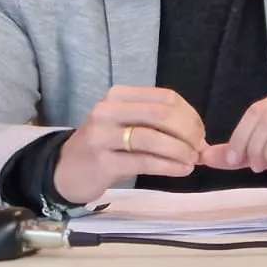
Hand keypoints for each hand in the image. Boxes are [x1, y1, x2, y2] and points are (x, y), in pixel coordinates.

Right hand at [52, 86, 205, 204]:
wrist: (64, 170)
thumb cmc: (103, 147)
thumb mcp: (126, 125)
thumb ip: (158, 126)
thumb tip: (200, 139)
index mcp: (118, 96)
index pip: (165, 98)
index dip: (190, 115)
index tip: (201, 133)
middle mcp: (108, 110)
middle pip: (161, 114)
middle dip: (189, 133)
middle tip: (200, 149)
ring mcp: (103, 135)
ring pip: (153, 137)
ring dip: (181, 151)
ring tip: (192, 162)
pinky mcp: (103, 162)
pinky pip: (144, 161)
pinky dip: (169, 166)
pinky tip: (182, 170)